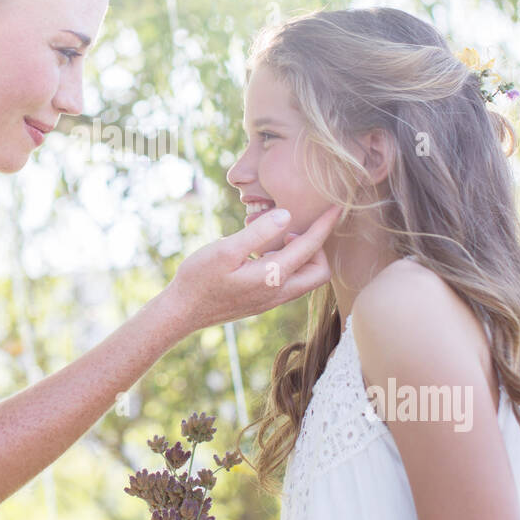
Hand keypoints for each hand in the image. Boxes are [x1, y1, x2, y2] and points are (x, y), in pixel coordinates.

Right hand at [165, 205, 341, 332]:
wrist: (182, 312)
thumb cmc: (199, 278)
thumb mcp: (225, 250)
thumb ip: (258, 234)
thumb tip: (287, 216)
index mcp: (272, 277)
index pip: (310, 248)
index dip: (325, 225)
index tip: (337, 208)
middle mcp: (278, 293)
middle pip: (319, 272)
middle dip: (318, 247)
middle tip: (294, 229)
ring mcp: (271, 301)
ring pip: (304, 280)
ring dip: (302, 256)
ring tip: (276, 238)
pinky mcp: (262, 302)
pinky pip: (289, 283)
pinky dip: (289, 265)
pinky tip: (264, 253)